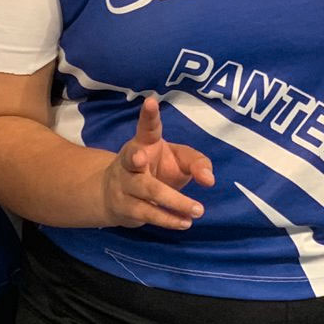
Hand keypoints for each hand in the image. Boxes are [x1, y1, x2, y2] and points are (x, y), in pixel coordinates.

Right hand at [101, 96, 214, 229]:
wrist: (114, 196)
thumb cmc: (156, 170)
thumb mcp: (178, 161)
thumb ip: (197, 163)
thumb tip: (209, 179)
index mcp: (143, 143)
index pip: (145, 127)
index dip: (147, 115)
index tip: (151, 101)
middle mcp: (129, 162)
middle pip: (131, 159)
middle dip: (133, 158)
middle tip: (140, 157)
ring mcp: (124, 184)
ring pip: (145, 190)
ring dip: (172, 200)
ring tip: (197, 209)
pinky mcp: (125, 207)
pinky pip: (146, 212)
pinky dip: (168, 219)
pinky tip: (185, 222)